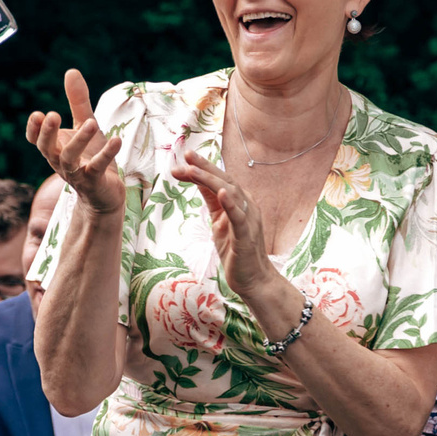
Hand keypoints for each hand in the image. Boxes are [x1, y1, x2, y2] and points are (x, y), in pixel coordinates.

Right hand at [25, 70, 125, 214]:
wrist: (105, 193)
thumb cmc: (91, 156)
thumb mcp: (85, 124)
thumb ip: (77, 101)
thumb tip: (71, 71)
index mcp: (54, 148)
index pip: (35, 140)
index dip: (33, 129)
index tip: (38, 115)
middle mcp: (60, 161)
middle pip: (47, 149)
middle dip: (48, 133)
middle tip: (53, 115)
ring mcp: (75, 174)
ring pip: (69, 159)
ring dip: (79, 141)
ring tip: (92, 123)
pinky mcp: (93, 182)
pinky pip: (97, 168)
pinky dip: (106, 154)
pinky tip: (116, 140)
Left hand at [169, 146, 292, 319]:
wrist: (253, 280)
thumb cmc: (235, 251)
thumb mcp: (218, 222)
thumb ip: (212, 202)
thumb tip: (198, 182)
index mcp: (238, 202)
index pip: (219, 179)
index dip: (202, 167)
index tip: (183, 158)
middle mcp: (246, 205)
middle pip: (225, 180)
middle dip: (204, 167)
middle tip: (186, 156)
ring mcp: (248, 219)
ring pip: (231, 193)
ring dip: (211, 180)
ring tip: (193, 170)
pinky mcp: (247, 236)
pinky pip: (239, 216)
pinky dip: (230, 203)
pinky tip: (222, 192)